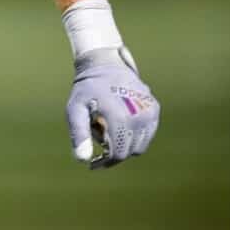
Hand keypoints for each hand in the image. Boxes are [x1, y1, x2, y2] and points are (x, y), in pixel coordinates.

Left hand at [66, 46, 159, 168]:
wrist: (105, 65)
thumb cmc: (86, 90)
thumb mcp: (75, 110)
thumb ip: (79, 134)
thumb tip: (83, 160)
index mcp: (119, 117)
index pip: (118, 154)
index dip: (105, 163)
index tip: (93, 164)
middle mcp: (138, 116)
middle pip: (129, 151)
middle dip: (112, 152)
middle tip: (97, 139)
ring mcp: (149, 112)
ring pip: (140, 145)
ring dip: (124, 144)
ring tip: (107, 128)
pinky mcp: (154, 109)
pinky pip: (147, 134)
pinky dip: (134, 135)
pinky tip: (119, 123)